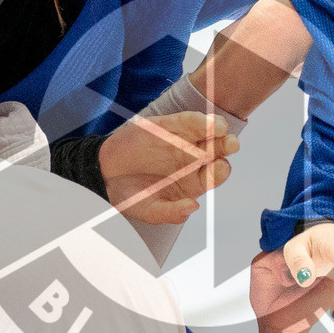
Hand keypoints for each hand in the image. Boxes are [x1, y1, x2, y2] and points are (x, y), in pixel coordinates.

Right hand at [99, 111, 238, 224]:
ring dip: (216, 129)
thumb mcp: (148, 210)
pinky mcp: (167, 126)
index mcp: (192, 182)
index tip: (221, 168)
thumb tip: (193, 208)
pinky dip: (197, 119)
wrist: (102, 175)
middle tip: (231, 144)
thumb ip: (171, 213)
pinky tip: (206, 121)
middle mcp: (192, 161)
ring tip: (220, 129)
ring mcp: (181, 142)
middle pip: (216, 151)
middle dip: (226, 146)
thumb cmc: (129, 195)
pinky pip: (186, 121)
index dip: (220, 171)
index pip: (213, 175)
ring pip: (206, 133)